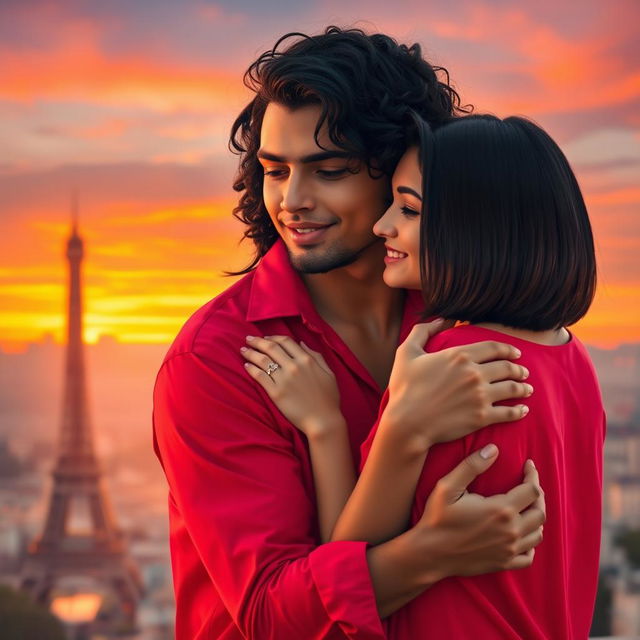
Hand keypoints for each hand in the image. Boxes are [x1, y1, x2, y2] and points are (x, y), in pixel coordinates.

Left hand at [241, 335, 343, 437]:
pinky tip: (246, 366)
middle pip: (271, 347)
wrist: (323, 421)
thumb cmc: (329, 398)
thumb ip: (316, 356)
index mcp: (307, 360)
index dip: (273, 337)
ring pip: (262, 360)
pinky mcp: (275, 393)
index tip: (265, 338)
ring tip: (243, 350)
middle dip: (257, 341)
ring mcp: (284, 380)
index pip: (285, 341)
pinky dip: (251, 369)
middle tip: (248, 339)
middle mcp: (294, 366)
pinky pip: (260, 376)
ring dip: (251, 353)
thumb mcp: (329, 373)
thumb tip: (302, 343)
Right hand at [384, 320, 532, 449]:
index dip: (508, 349)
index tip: (516, 353)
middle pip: (507, 367)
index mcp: (459, 355)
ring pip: (512, 388)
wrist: (408, 423)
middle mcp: (474, 373)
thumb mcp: (406, 352)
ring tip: (528, 389)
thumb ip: (422, 331)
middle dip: (519, 369)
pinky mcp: (482, 417)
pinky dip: (519, 411)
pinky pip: (509, 413)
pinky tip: (523, 410)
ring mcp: (480, 396)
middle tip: (524, 371)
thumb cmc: (404, 388)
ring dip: (523, 387)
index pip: (493, 348)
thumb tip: (440, 319)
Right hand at [416, 446, 544, 577]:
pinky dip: (530, 545)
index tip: (528, 465)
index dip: (533, 475)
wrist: (429, 553)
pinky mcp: (503, 563)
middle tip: (529, 484)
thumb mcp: (448, 486)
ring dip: (536, 518)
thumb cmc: (437, 517)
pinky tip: (522, 535)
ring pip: (537, 534)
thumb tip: (494, 449)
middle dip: (538, 495)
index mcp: (500, 510)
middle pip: (540, 512)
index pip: (532, 490)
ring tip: (527, 506)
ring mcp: (508, 550)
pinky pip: (528, 557)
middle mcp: (510, 532)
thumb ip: (472, 466)